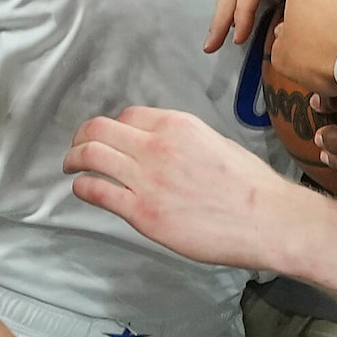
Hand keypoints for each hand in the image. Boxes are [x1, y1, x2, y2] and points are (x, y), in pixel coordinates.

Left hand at [67, 105, 311, 268]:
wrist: (266, 219)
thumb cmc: (250, 186)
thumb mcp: (215, 143)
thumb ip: (182, 141)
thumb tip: (161, 147)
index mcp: (176, 125)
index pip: (127, 116)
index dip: (113, 127)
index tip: (109, 139)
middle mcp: (156, 146)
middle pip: (99, 130)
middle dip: (81, 137)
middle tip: (76, 148)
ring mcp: (146, 179)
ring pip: (90, 156)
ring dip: (73, 159)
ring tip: (70, 166)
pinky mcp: (142, 212)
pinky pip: (96, 191)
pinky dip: (82, 187)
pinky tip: (82, 189)